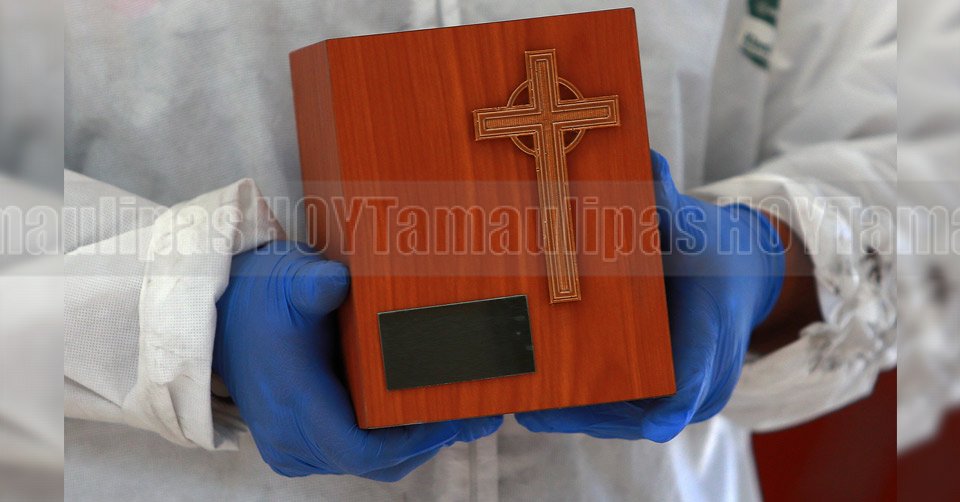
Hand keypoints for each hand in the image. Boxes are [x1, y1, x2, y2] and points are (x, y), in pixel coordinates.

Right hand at [213, 241, 501, 479]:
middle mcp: (290, 437)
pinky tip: (416, 414)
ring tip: (452, 414)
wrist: (218, 318)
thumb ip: (314, 283)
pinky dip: (387, 443)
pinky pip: (352, 457)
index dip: (410, 442)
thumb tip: (337, 281)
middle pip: (375, 464)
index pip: (360, 450)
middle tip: (469, 415)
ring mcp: (292, 448)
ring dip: (409, 445)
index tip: (447, 418)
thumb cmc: (259, 298)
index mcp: (294, 402)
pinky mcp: (296, 447)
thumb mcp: (288, 280)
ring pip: (367, 464)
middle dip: (424, 443)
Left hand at [515, 151, 784, 441]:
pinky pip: (623, 410)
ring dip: (578, 415)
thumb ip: (666, 201)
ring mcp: (684, 397)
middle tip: (533, 413)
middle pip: (648, 412)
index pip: (700, 372)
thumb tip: (646, 160)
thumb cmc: (710, 250)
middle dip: (590, 414)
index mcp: (715, 333)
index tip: (657, 422)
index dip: (678, 398)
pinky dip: (584, 406)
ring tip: (521, 408)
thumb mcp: (692, 224)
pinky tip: (536, 399)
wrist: (737, 279)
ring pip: (628, 417)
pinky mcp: (662, 399)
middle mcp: (704, 379)